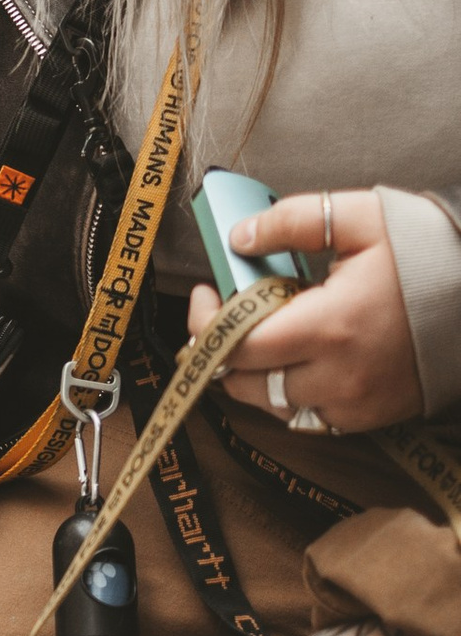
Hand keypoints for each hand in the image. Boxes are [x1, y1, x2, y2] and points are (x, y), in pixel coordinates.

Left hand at [183, 188, 422, 432]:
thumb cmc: (428, 251)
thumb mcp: (363, 218)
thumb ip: (294, 222)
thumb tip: (240, 236)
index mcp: (329, 326)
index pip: (237, 344)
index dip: (207, 322)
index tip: (206, 293)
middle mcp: (338, 376)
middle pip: (246, 383)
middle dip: (223, 350)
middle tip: (226, 315)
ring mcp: (356, 403)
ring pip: (275, 404)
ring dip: (257, 375)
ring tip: (263, 335)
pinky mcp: (373, 416)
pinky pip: (311, 417)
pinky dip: (293, 393)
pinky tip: (301, 360)